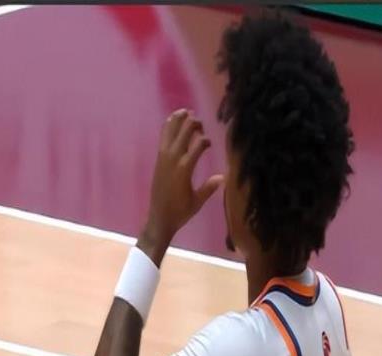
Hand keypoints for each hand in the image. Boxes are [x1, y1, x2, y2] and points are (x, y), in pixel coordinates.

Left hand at [137, 109, 223, 265]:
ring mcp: (163, 158)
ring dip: (178, 121)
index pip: (197, 146)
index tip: (210, 143)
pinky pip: (162, 138)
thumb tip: (223, 176)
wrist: (159, 218)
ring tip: (185, 111)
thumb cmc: (181, 211)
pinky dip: (168, 128)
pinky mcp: (158, 160)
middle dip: (193, 125)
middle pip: (183, 134)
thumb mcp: (198, 201)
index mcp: (185, 169)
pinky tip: (172, 121)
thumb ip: (210, 187)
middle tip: (201, 123)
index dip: (205, 140)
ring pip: (170, 133)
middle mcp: (173, 159)